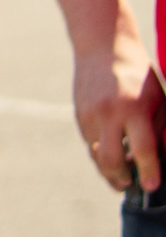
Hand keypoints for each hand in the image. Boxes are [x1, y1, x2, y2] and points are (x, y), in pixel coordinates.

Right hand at [77, 40, 162, 193]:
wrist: (104, 48)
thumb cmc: (138, 75)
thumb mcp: (159, 100)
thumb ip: (160, 130)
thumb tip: (161, 158)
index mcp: (135, 109)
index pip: (143, 150)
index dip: (149, 172)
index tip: (152, 188)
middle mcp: (109, 114)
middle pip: (112, 160)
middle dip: (122, 179)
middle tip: (131, 185)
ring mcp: (90, 115)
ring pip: (97, 155)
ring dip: (109, 170)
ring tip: (120, 176)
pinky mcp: (79, 115)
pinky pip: (90, 142)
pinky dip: (101, 151)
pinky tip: (112, 151)